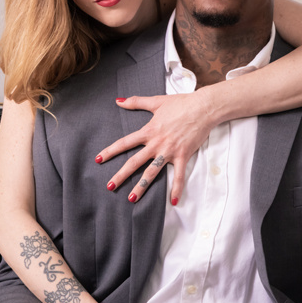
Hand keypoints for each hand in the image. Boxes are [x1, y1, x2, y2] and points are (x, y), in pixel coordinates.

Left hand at [95, 93, 218, 204]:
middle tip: (109, 187)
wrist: (203, 108)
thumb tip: (118, 100)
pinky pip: (179, 176)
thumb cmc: (181, 103)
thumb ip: (136, 102)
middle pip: (134, 162)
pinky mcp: (183, 156)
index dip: (110, 151)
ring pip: (152, 172)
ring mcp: (169, 151)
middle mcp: (156, 143)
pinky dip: (176, 189)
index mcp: (148, 131)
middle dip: (121, 175)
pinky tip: (173, 202)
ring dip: (142, 186)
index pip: (125, 143)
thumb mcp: (156, 101)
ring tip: (132, 198)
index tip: (98, 159)